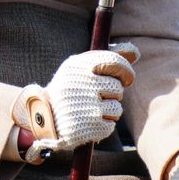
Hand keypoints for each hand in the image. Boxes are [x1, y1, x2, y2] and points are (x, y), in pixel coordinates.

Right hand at [12, 43, 137, 163]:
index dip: (125, 71)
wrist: (43, 119)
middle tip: (101, 96)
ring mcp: (86, 106)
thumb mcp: (81, 69)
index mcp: (77, 66)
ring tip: (92, 110)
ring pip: (117, 107)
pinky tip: (90, 122)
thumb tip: (135, 52)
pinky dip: (104, 124)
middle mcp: (81, 84)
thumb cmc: (69, 90)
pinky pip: (111, 124)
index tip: (126, 78)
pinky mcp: (88, 126)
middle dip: (113, 93)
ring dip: (109, 110)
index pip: (114, 62)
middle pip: (117, 87)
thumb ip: (108, 57)